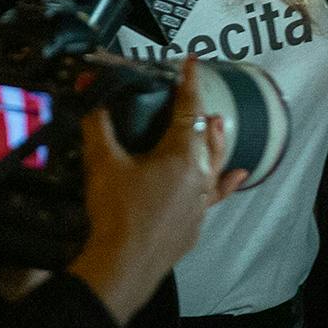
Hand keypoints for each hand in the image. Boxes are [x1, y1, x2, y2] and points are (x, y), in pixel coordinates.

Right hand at [66, 59, 242, 323]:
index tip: (192, 62)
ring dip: (217, 143)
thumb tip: (90, 91)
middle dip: (202, 114)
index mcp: (180, 154)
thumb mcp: (102, 163)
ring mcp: (201, 202)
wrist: (124, 265)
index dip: (189, 83)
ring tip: (221, 126)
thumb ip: (98, 123)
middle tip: (199, 98)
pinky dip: (225, 182)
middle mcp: (199, 175)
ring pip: (215, 164)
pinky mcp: (196, 224)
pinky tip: (237, 176)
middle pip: (207, 136)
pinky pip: (216, 195)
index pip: (188, 109)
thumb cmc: (115, 211)